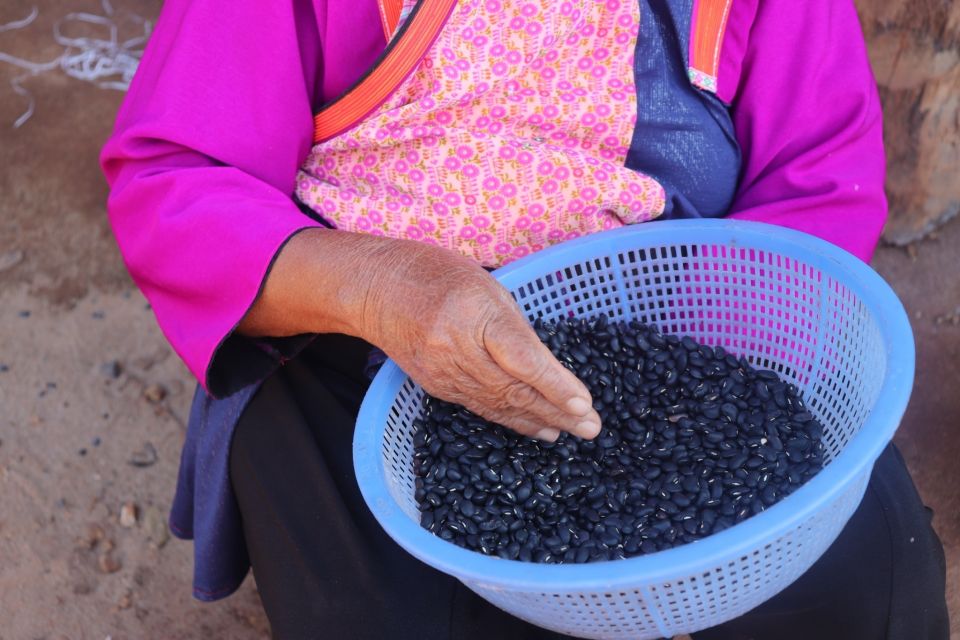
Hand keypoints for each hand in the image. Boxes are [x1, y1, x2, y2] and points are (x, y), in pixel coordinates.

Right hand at [361, 240, 600, 440]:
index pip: (522, 358)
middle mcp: (456, 349)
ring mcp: (442, 372)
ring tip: (572, 431)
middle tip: (591, 428)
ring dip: (539, 421)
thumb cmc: (437, 274)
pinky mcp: (436, 386)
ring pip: (499, 405)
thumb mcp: (486, 285)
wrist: (375, 290)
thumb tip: (549, 366)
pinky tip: (536, 428)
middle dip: (557, 411)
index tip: (584, 404)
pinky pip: (480, 408)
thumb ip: (514, 325)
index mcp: (473, 313)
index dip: (555, 385)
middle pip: (514, 389)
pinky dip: (511, 420)